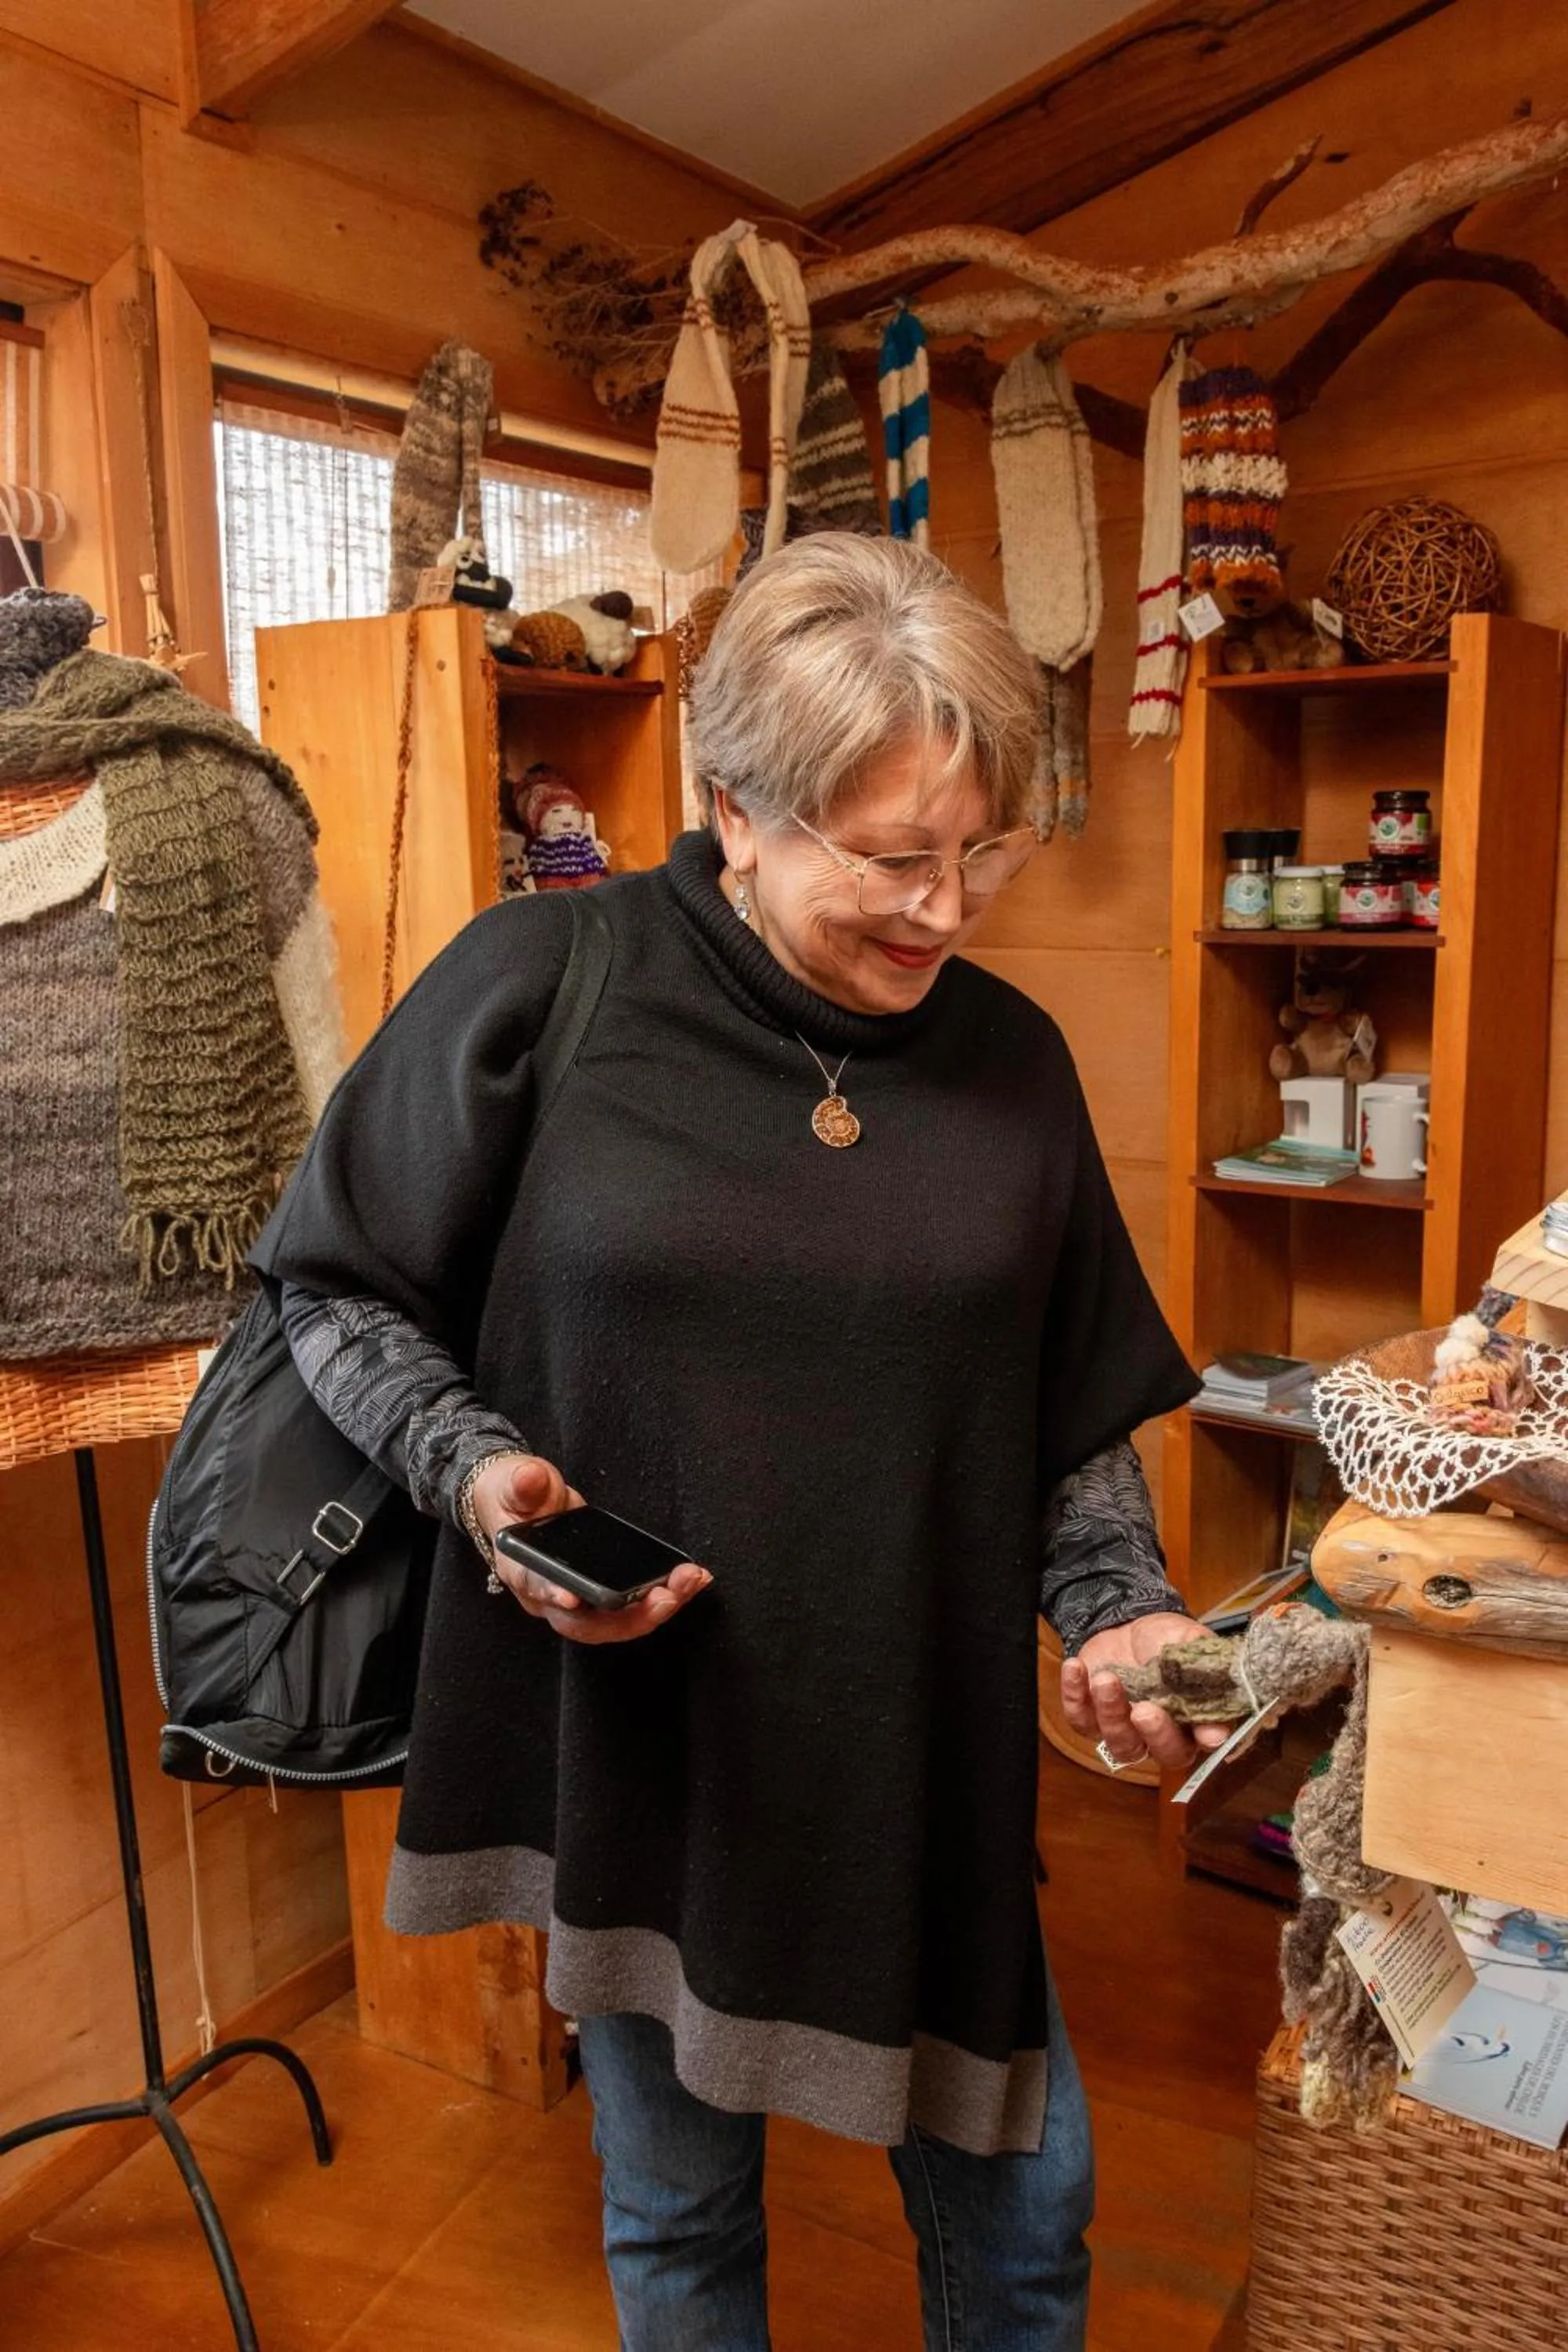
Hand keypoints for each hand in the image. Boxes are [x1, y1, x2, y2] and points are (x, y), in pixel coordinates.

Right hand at [472, 1454, 711, 1645]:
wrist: (522, 1506)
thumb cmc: (516, 1498)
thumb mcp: (514, 1482)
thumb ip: (524, 1484)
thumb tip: (529, 1477)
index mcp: (521, 1571)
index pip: (538, 1589)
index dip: (555, 1596)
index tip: (575, 1598)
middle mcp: (547, 1598)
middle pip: (588, 1623)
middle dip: (631, 1615)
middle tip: (667, 1596)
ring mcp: (575, 1603)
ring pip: (614, 1622)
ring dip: (655, 1609)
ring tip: (688, 1583)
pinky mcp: (598, 1598)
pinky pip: (628, 1609)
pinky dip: (660, 1599)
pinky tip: (688, 1582)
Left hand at [1061, 1612, 1229, 1773]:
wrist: (1125, 1623)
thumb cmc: (1166, 1637)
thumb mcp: (1189, 1641)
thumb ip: (1205, 1664)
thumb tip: (1224, 1686)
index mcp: (1193, 1719)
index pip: (1206, 1739)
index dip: (1206, 1740)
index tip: (1206, 1733)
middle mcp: (1161, 1734)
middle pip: (1163, 1755)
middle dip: (1155, 1735)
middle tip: (1145, 1709)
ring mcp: (1125, 1729)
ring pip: (1120, 1745)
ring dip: (1111, 1715)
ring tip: (1106, 1678)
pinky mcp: (1091, 1717)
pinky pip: (1080, 1720)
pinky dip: (1074, 1695)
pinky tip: (1076, 1667)